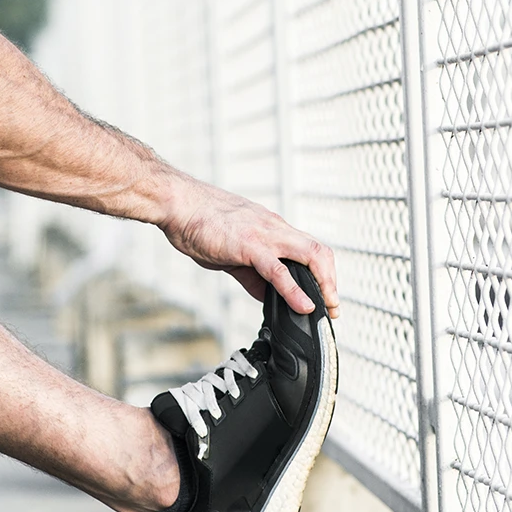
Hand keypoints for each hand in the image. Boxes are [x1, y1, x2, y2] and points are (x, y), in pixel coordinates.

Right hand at [160, 180, 340, 317]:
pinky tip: (304, 306)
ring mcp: (264, 235)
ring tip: (328, 308)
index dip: (324, 274)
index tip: (326, 297)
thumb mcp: (231, 250)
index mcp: (271, 228)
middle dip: (331, 282)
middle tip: (334, 308)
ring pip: (309, 256)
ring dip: (324, 285)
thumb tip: (265, 294)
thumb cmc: (199, 222)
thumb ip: (251, 273)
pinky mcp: (249, 245)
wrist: (178, 203)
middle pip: (319, 252)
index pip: (309, 249)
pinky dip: (295, 290)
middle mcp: (274, 229)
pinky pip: (278, 270)